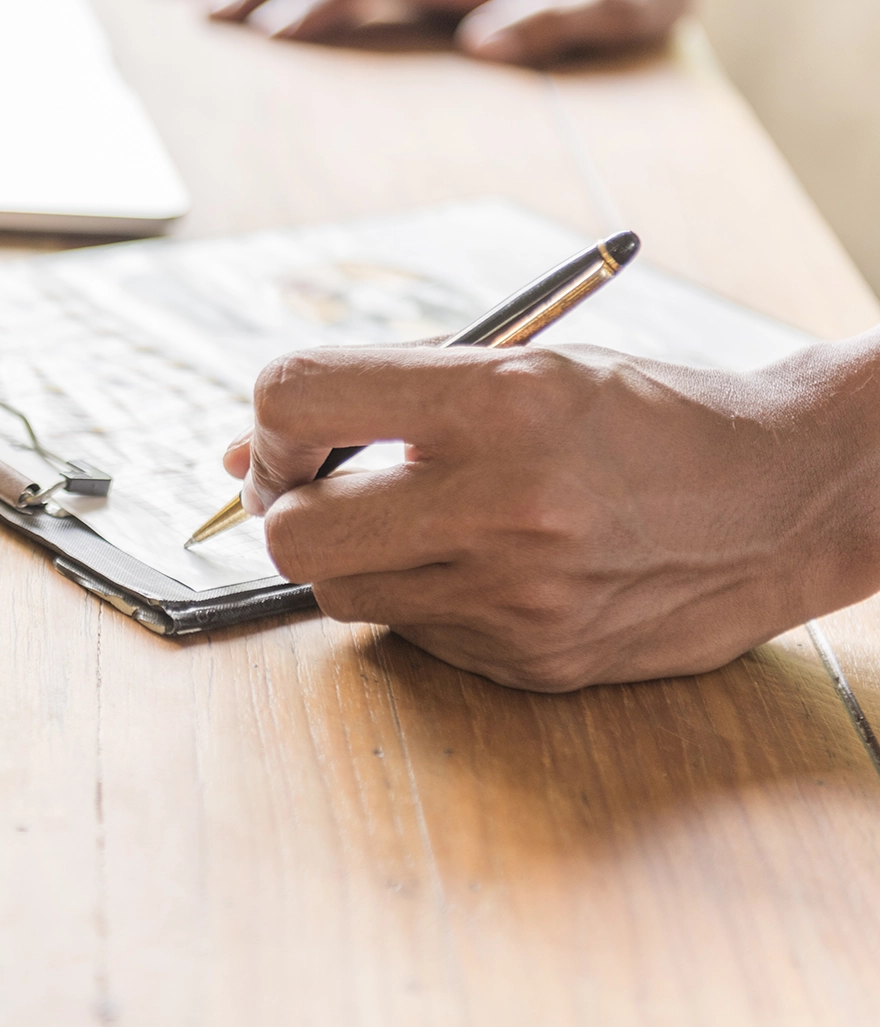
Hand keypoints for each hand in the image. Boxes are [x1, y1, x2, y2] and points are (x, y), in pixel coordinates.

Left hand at [223, 341, 879, 690]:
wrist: (788, 495)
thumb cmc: (643, 416)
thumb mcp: (521, 366)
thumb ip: (380, 401)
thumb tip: (239, 457)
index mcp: (499, 400)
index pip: (295, 398)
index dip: (270, 421)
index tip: (289, 432)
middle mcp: (504, 504)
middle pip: (291, 533)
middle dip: (287, 510)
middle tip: (326, 490)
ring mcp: (518, 597)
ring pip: (338, 594)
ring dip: (354, 557)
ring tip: (425, 520)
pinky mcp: (531, 661)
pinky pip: (413, 634)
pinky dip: (423, 596)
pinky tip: (487, 564)